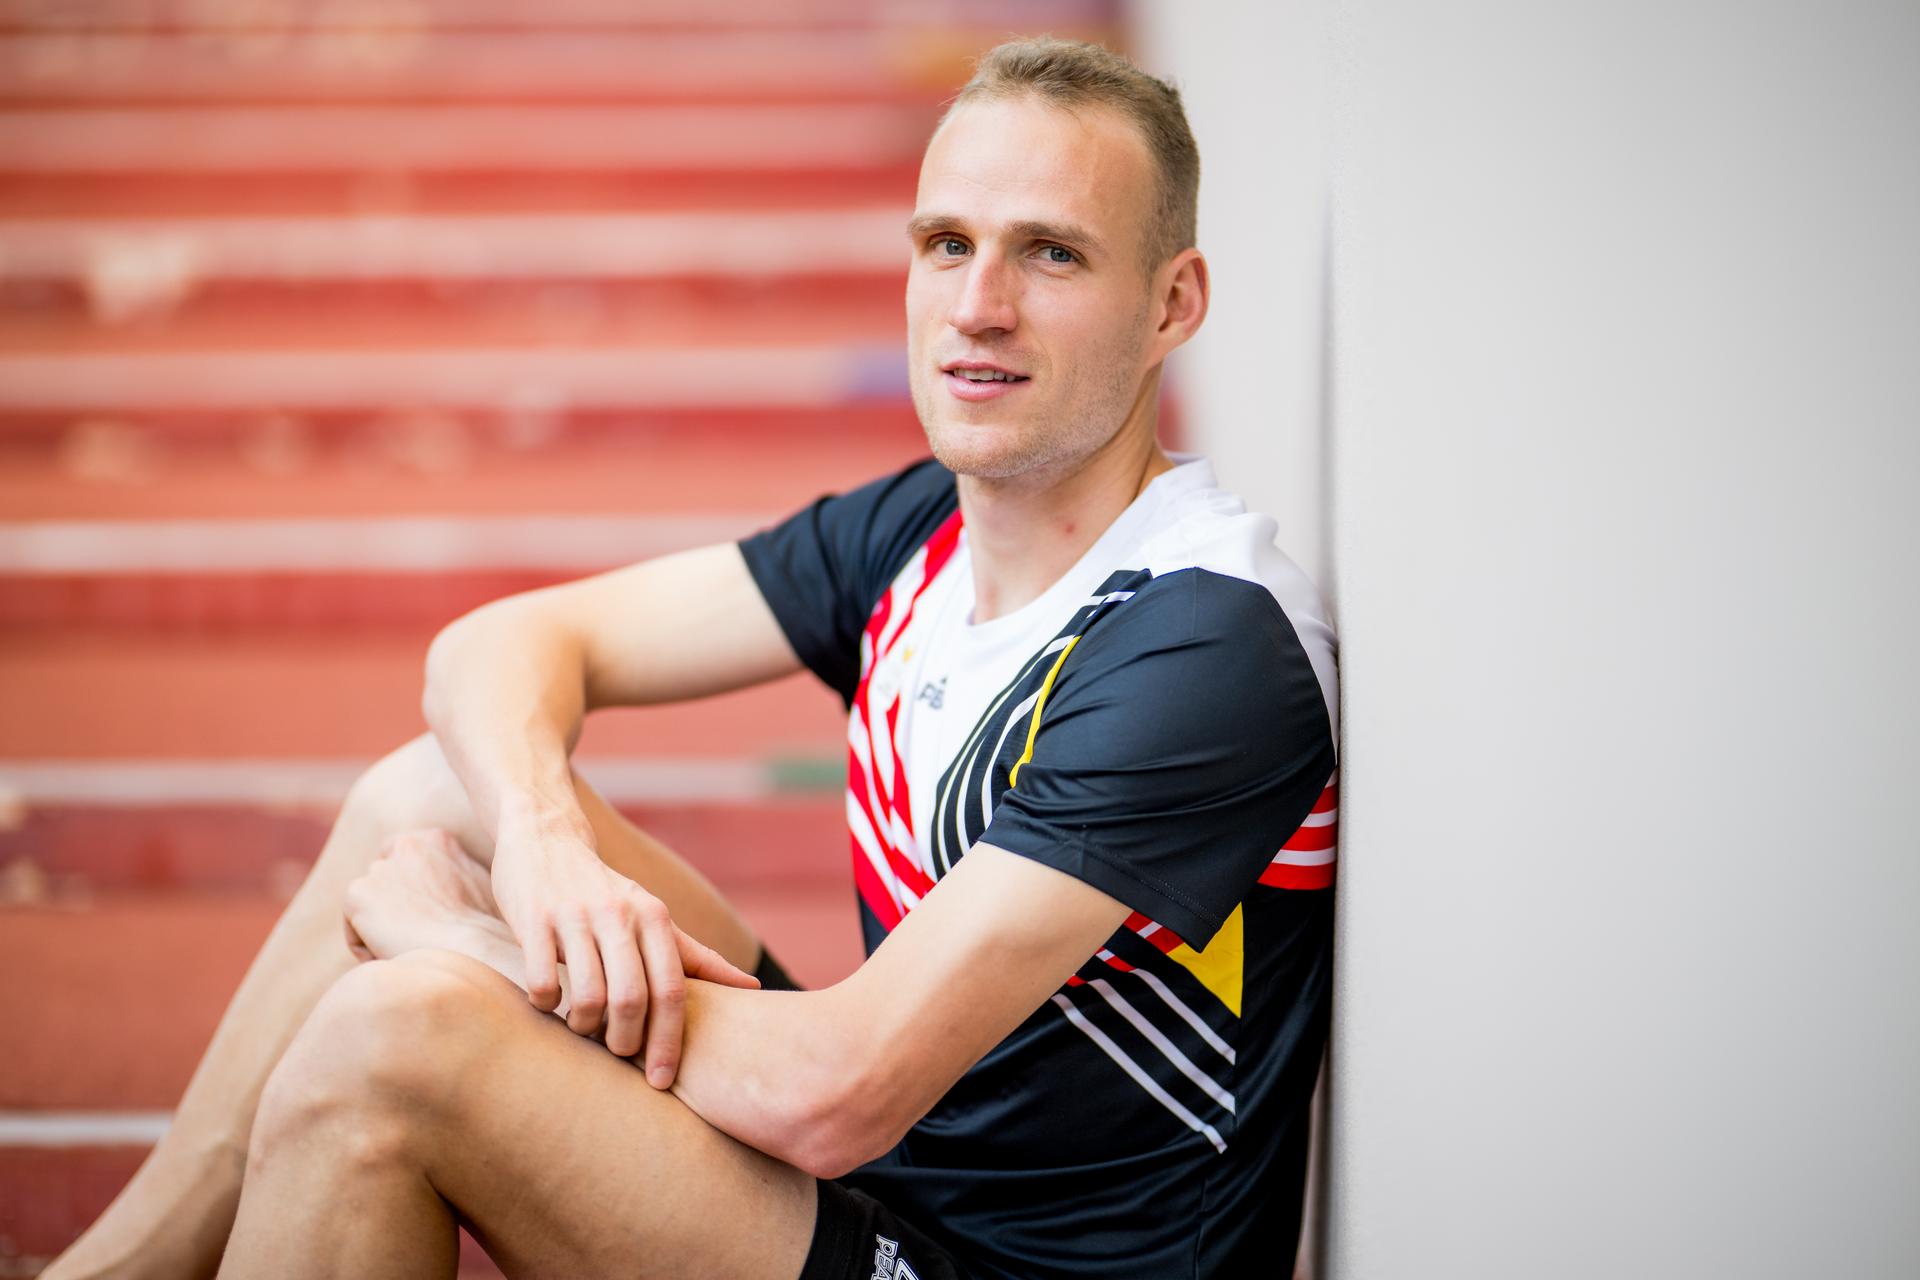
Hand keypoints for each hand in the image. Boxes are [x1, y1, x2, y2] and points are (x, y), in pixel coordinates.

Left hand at [343, 827, 508, 962]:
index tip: (422, 917)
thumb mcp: (477, 886)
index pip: (402, 857)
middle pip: (383, 885)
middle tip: (417, 940)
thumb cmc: (483, 931)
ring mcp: (380, 868)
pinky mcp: (357, 893)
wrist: (470, 950)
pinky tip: (397, 957)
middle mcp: (406, 844)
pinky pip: (355, 934)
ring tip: (411, 953)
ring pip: (370, 912)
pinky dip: (370, 951)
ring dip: (384, 932)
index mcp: (437, 839)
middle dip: (393, 912)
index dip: (406, 891)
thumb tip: (441, 884)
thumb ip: (452, 872)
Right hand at [487, 817, 758, 1085]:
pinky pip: (542, 982)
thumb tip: (752, 989)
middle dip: (627, 1042)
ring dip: (585, 1027)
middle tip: (620, 1056)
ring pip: (587, 996)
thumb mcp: (654, 918)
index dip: (669, 1041)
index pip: (672, 990)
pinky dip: (546, 1005)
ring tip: (584, 1029)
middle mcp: (618, 914)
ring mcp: (574, 915)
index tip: (662, 1081)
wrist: (545, 839)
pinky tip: (549, 1003)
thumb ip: (697, 957)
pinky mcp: (534, 918)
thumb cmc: (606, 893)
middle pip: (633, 998)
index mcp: (654, 917)